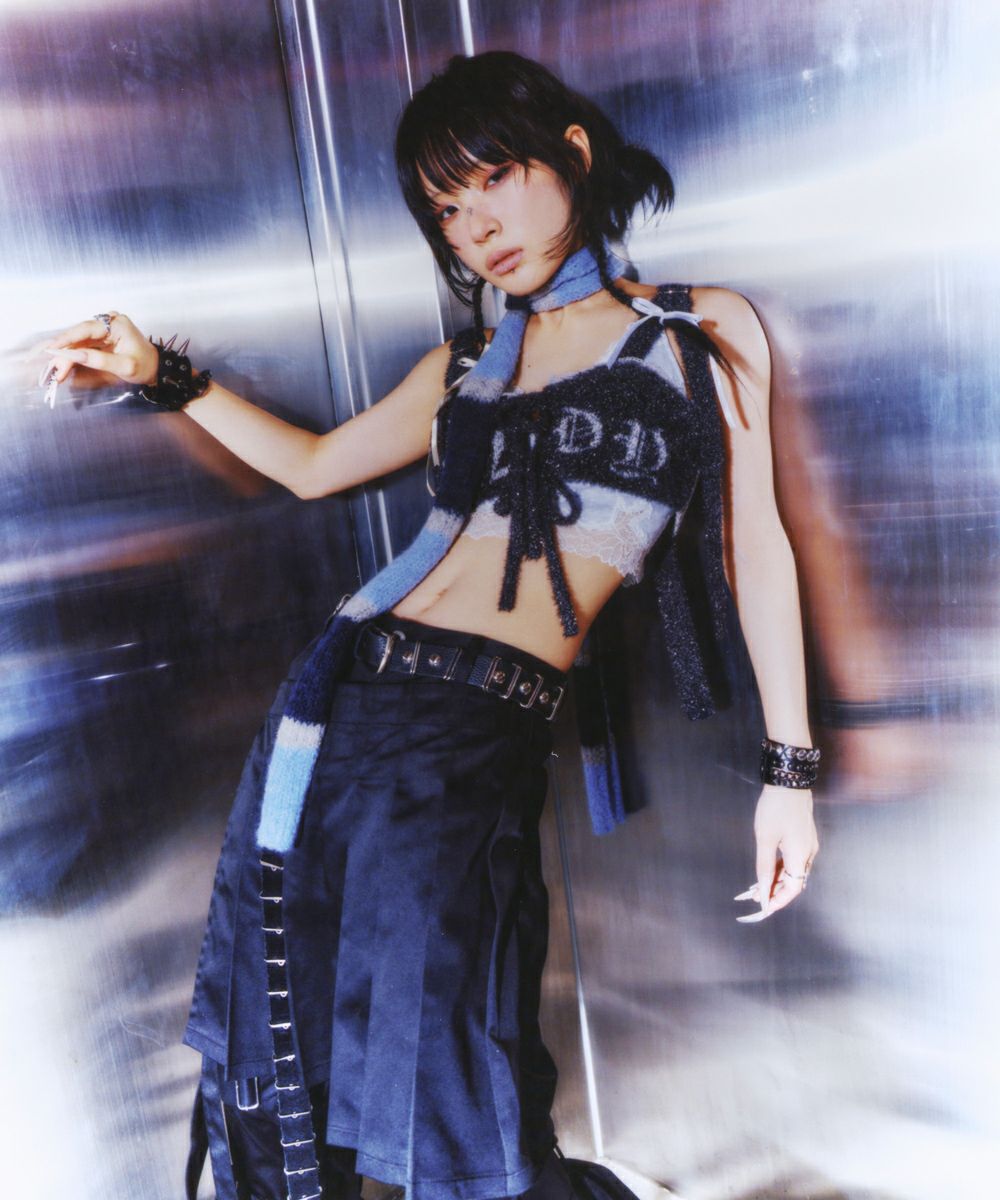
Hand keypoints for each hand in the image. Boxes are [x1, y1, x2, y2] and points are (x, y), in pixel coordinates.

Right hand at [35, 312, 158, 394]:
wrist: (156, 369)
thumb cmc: (145, 366)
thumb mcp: (125, 366)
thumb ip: (99, 360)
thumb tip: (75, 356)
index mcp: (115, 324)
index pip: (85, 330)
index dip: (65, 339)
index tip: (51, 348)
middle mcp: (107, 323)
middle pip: (77, 336)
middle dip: (62, 353)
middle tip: (51, 368)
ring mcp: (102, 331)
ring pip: (77, 343)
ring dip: (64, 357)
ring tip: (56, 373)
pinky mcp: (99, 340)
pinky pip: (81, 347)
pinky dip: (71, 358)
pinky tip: (62, 368)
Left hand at [734, 784, 818, 921]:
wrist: (789, 781)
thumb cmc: (775, 808)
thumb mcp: (765, 838)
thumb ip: (764, 866)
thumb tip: (762, 889)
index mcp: (801, 856)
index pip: (792, 889)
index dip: (778, 901)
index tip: (763, 909)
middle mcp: (808, 853)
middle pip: (793, 882)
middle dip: (774, 892)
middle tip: (753, 897)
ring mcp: (807, 845)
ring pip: (793, 871)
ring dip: (776, 880)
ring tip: (755, 886)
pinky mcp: (803, 837)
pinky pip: (793, 860)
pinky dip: (780, 868)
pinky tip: (767, 870)